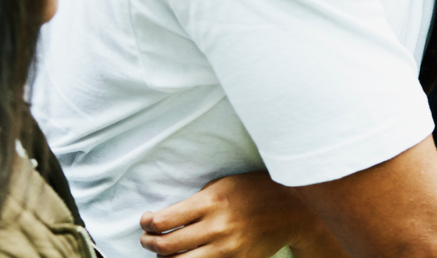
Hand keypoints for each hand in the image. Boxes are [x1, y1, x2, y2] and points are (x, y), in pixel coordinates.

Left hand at [139, 171, 322, 257]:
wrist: (291, 210)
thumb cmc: (254, 191)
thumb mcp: (222, 185)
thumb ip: (196, 201)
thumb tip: (165, 218)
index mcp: (211, 202)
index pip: (164, 220)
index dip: (147, 224)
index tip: (145, 221)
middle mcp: (217, 227)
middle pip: (167, 245)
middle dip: (149, 243)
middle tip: (146, 239)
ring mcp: (227, 249)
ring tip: (162, 252)